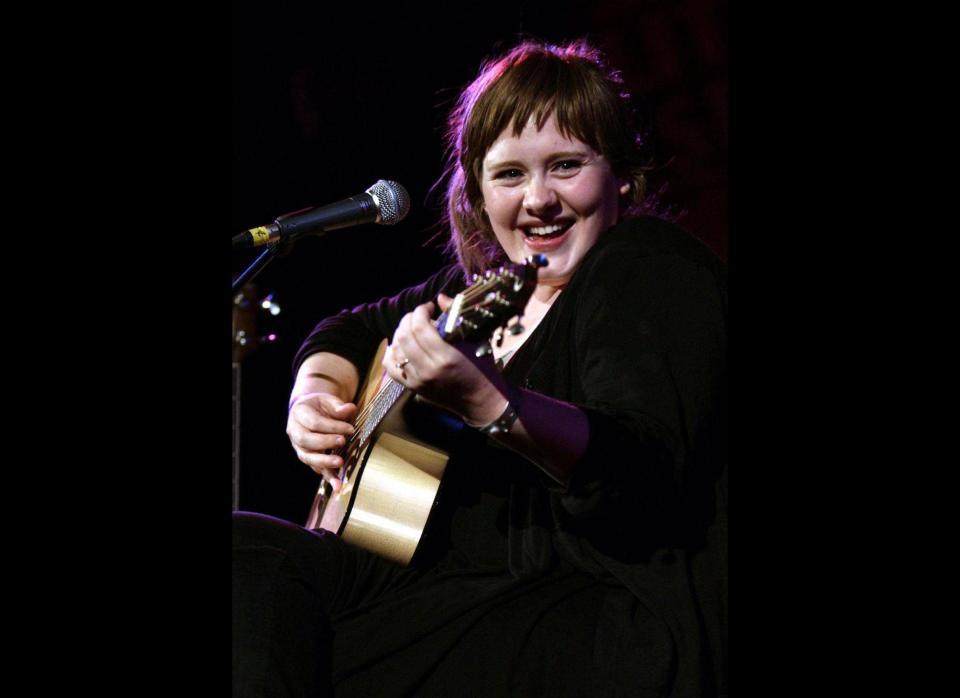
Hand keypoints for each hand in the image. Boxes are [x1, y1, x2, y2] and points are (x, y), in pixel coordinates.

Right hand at [286, 392, 356, 491]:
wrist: (311, 411)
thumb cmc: (320, 405)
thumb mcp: (328, 400)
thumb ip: (338, 406)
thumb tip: (350, 408)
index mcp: (299, 414)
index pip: (313, 422)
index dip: (331, 426)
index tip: (350, 429)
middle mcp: (295, 432)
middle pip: (306, 440)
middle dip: (325, 442)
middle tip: (343, 441)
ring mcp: (300, 447)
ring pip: (307, 457)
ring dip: (323, 462)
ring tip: (339, 463)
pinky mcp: (308, 458)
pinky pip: (316, 468)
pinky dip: (328, 477)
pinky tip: (338, 485)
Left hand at [382, 294, 507, 425]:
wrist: (480, 401)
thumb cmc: (482, 369)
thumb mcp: (475, 340)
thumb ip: (455, 317)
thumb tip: (440, 297)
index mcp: (446, 357)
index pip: (420, 327)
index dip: (421, 311)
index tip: (429, 307)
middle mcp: (428, 369)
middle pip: (405, 336)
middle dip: (409, 318)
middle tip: (419, 315)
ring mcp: (418, 380)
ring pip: (396, 350)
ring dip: (401, 333)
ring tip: (412, 328)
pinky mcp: (412, 387)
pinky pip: (391, 367)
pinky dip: (392, 353)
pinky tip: (400, 345)